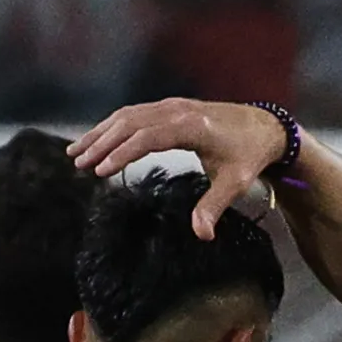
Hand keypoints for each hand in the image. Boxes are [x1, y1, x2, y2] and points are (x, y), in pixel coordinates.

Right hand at [69, 100, 292, 237]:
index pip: (149, 136)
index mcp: (192, 125)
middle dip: (102, 143)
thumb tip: (202, 235)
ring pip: (127, 116)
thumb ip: (213, 207)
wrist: (265, 127)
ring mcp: (171, 106)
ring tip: (76, 153)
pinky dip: (112, 127)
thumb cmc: (249, 155)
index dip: (124, 152)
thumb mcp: (235, 183)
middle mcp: (177, 110)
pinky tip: (96, 141)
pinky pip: (134, 115)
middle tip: (78, 164)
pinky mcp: (168, 108)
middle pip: (130, 122)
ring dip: (101, 133)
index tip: (102, 170)